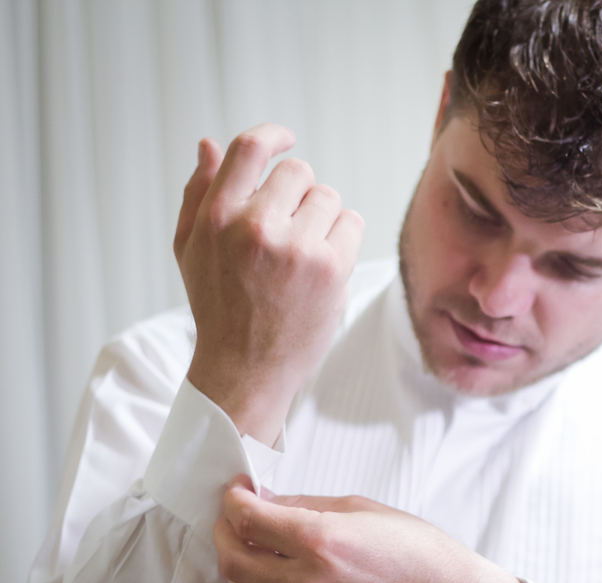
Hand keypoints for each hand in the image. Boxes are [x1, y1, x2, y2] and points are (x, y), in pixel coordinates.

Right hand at [174, 125, 364, 442]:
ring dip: (322, 218)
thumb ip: (198, 193)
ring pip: (329, 197)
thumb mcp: (191, 248)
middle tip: (290, 229)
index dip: (274, 135)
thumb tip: (207, 143)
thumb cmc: (218, 306)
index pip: (249, 149)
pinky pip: (353, 223)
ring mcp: (297, 247)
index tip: (287, 140)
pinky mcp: (331, 268)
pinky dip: (344, 238)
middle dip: (299, 195)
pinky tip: (324, 264)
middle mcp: (255, 227)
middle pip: (299, 172)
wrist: (245, 369)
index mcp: (216, 218)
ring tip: (303, 254)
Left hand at [213, 479, 521, 582]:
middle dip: (224, 533)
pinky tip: (272, 575)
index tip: (236, 493)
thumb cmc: (415, 551)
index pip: (248, 520)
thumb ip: (304, 505)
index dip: (234, 502)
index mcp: (321, 541)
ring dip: (236, 567)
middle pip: (234, 560)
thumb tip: (265, 502)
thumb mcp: (360, 508)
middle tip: (232, 519)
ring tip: (248, 549)